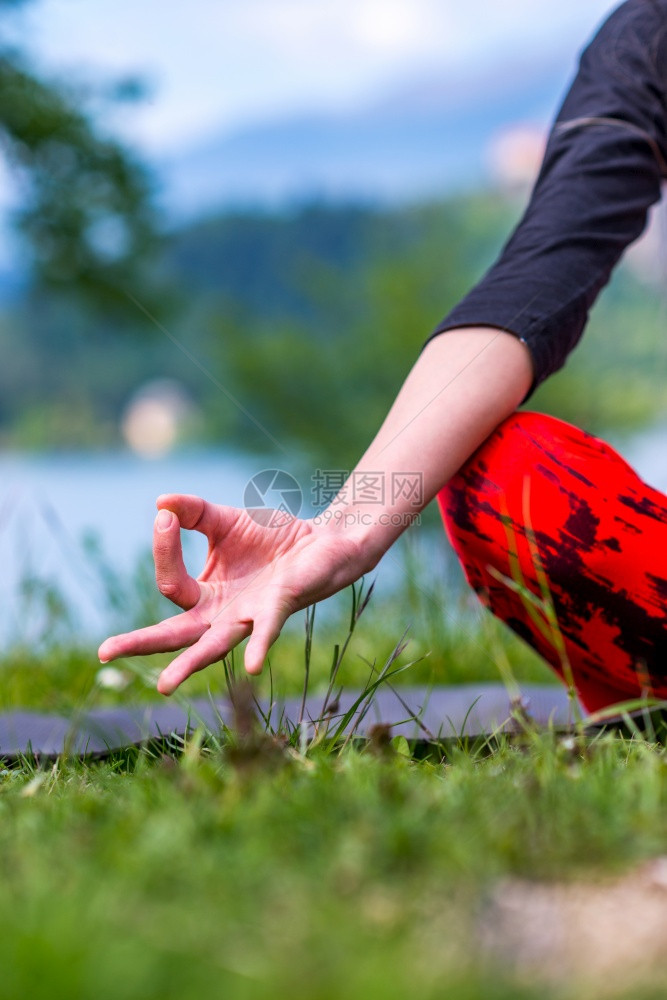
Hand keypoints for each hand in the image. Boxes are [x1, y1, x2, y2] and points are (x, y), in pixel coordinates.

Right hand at [97, 493, 372, 694]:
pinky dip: (257, 647)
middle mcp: (223, 615)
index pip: (170, 584)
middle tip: (105, 652)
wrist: (322, 540)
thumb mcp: (224, 520)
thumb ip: (192, 512)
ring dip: (189, 664)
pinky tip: (251, 665)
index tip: (165, 518)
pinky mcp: (278, 609)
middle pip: (174, 635)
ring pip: (213, 646)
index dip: (162, 549)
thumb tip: (160, 503)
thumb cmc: (273, 539)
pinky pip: (265, 631)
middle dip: (139, 643)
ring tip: (165, 684)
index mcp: (207, 596)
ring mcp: (249, 617)